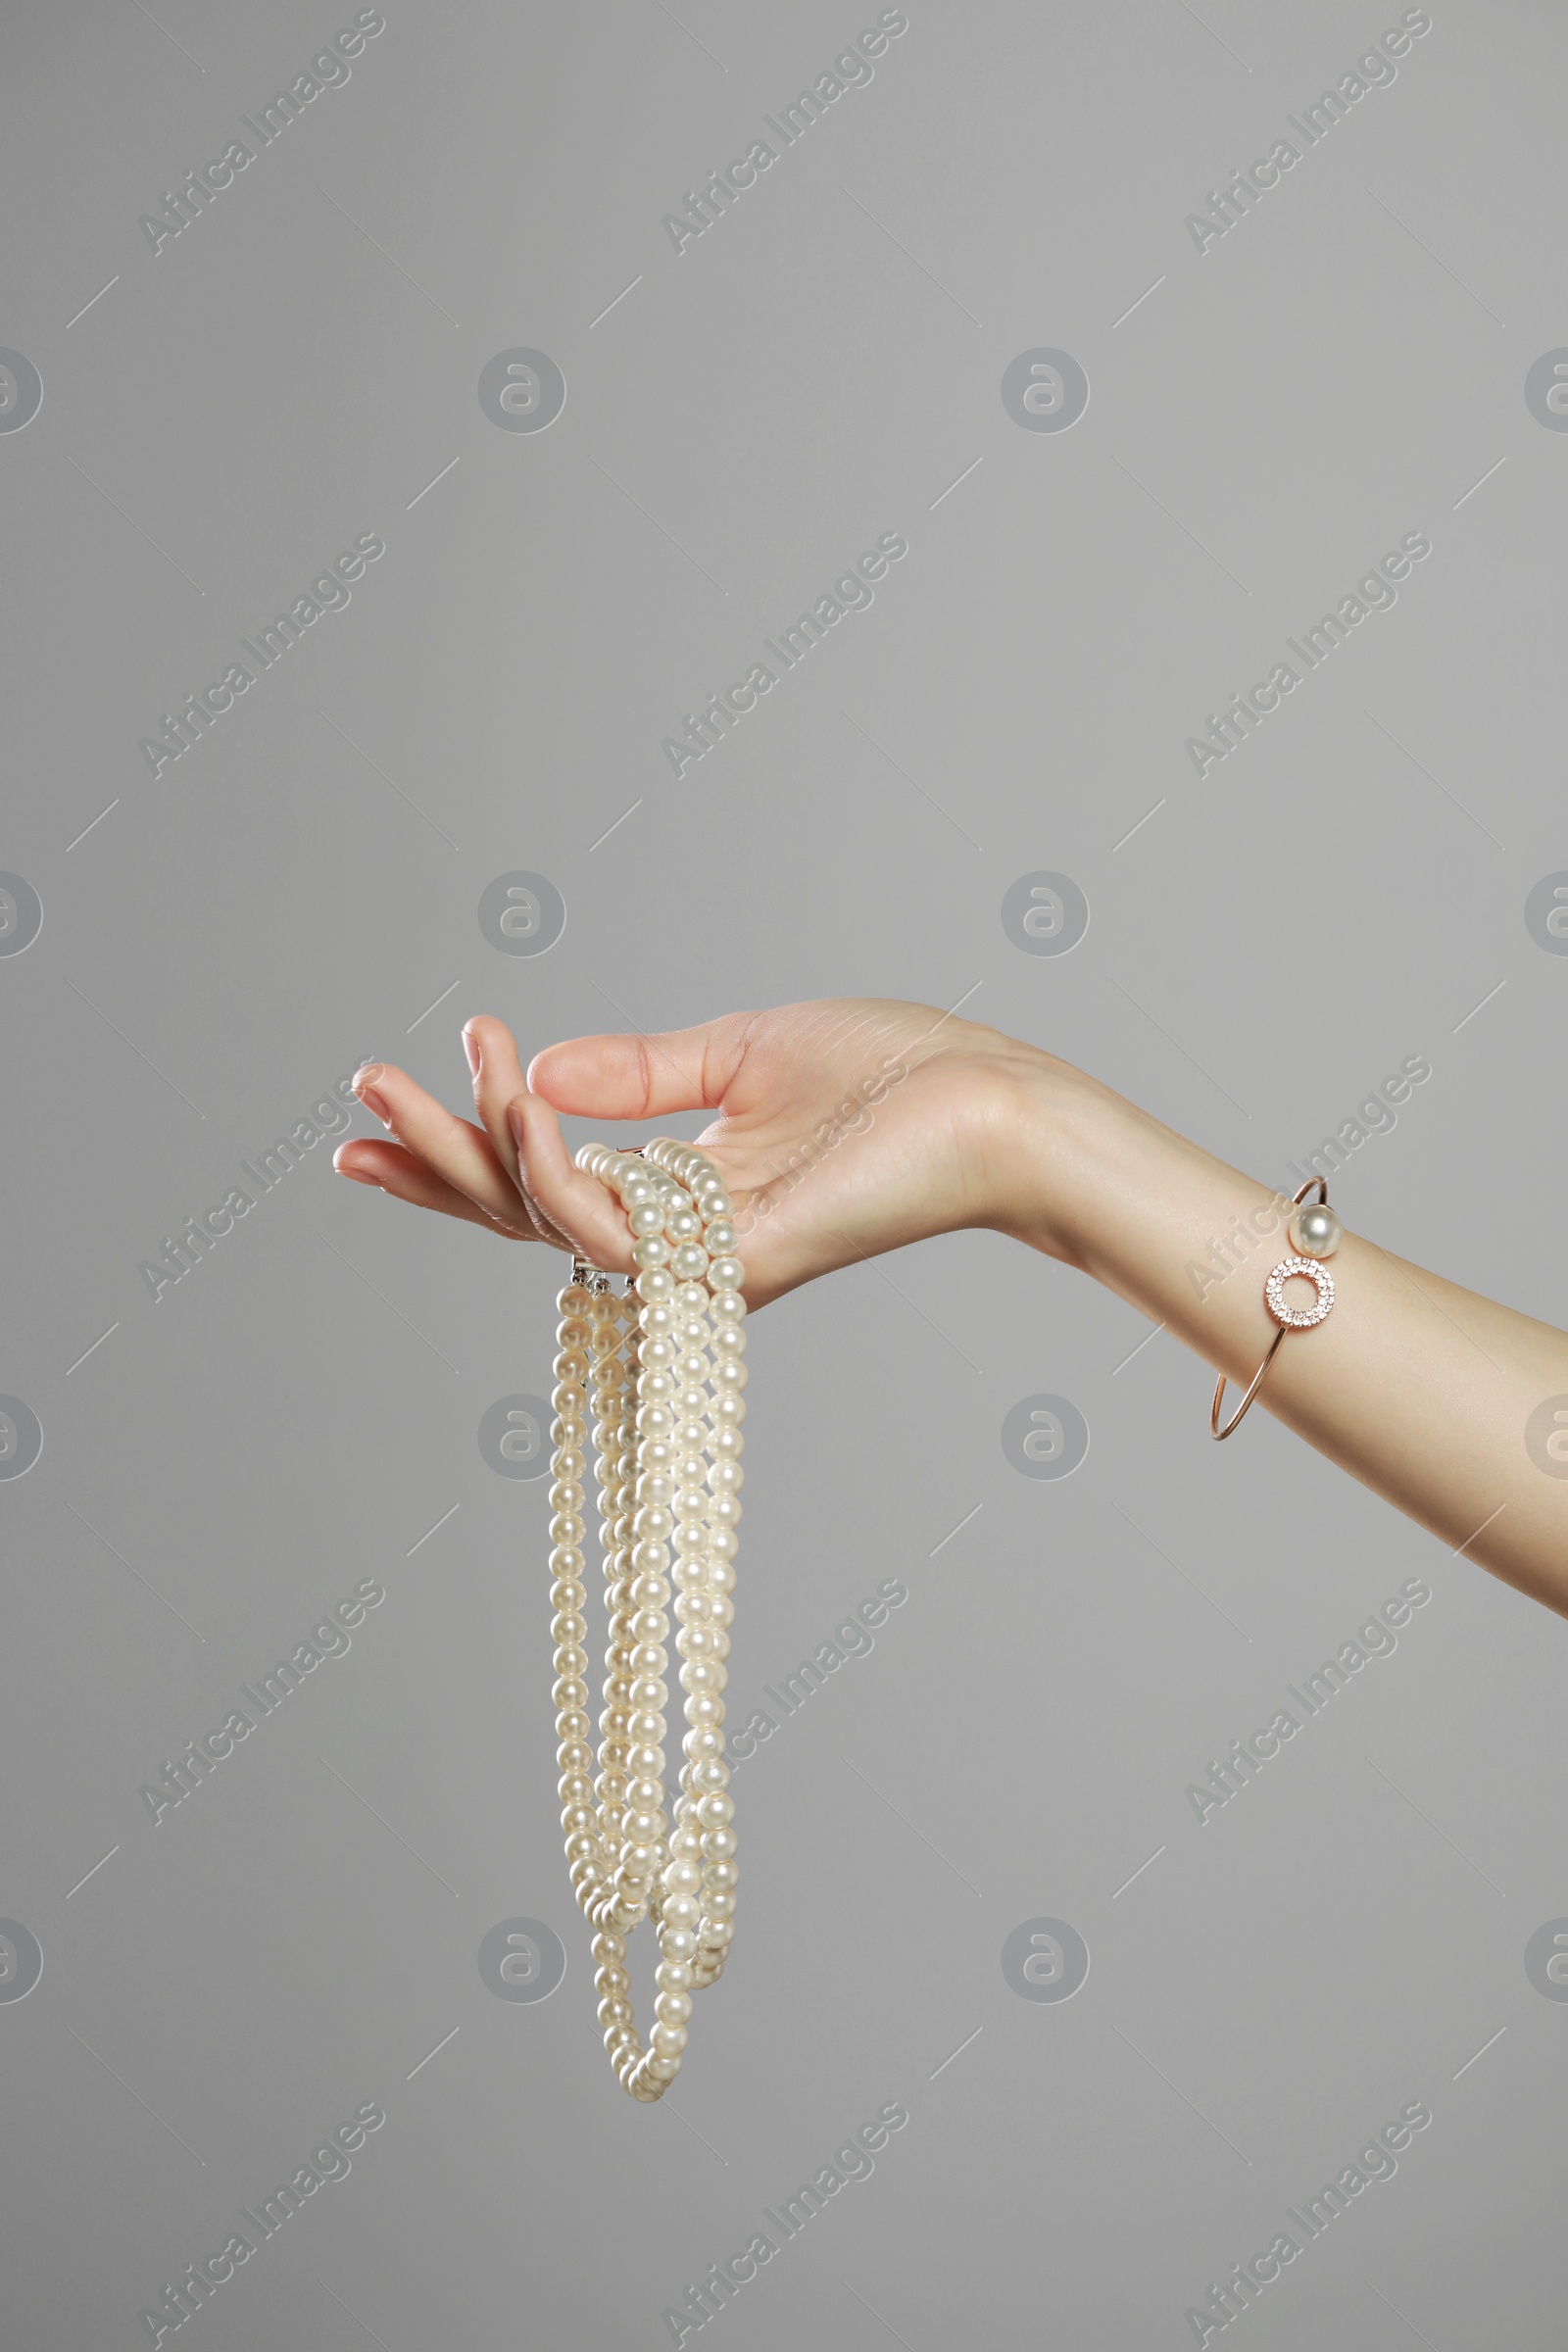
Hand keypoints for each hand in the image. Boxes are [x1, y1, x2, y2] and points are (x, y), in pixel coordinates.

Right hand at [332, 998, 1060, 1305]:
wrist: (990, 1100)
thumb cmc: (892, 1075)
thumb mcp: (737, 1050)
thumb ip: (638, 1071)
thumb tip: (537, 1070)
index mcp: (678, 1196)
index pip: (541, 1188)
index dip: (454, 1155)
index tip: (369, 1113)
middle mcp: (677, 1243)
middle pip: (520, 1220)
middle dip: (432, 1158)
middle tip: (362, 1088)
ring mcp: (700, 1264)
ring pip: (546, 1227)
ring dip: (478, 1146)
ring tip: (444, 1067)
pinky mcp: (732, 1265)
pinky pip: (609, 1231)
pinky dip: (552, 1165)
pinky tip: (522, 1102)